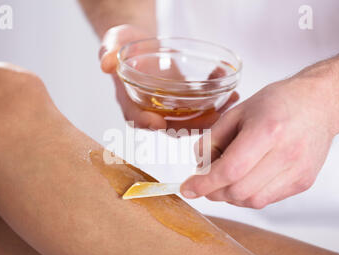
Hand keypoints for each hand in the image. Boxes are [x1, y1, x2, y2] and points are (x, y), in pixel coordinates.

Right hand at [99, 24, 238, 130]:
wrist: (140, 46)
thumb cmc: (125, 46)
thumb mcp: (113, 43)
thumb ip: (108, 51)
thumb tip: (106, 62)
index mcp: (131, 103)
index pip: (136, 118)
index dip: (146, 123)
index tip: (158, 123)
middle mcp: (152, 112)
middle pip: (171, 127)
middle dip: (193, 125)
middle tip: (213, 117)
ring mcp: (170, 110)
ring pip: (191, 122)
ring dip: (212, 117)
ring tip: (232, 101)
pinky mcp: (185, 103)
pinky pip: (202, 109)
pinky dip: (217, 103)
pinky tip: (231, 90)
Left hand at [181, 76, 337, 208]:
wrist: (321, 103)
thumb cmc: (278, 102)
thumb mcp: (238, 111)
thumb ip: (213, 138)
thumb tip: (198, 167)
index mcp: (267, 131)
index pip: (230, 170)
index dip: (204, 183)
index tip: (187, 188)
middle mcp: (286, 154)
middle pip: (238, 190)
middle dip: (213, 191)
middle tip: (204, 181)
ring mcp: (297, 171)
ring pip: (251, 201)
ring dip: (229, 195)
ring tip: (226, 177)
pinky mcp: (303, 182)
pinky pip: (266, 200)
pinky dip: (247, 195)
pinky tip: (245, 179)